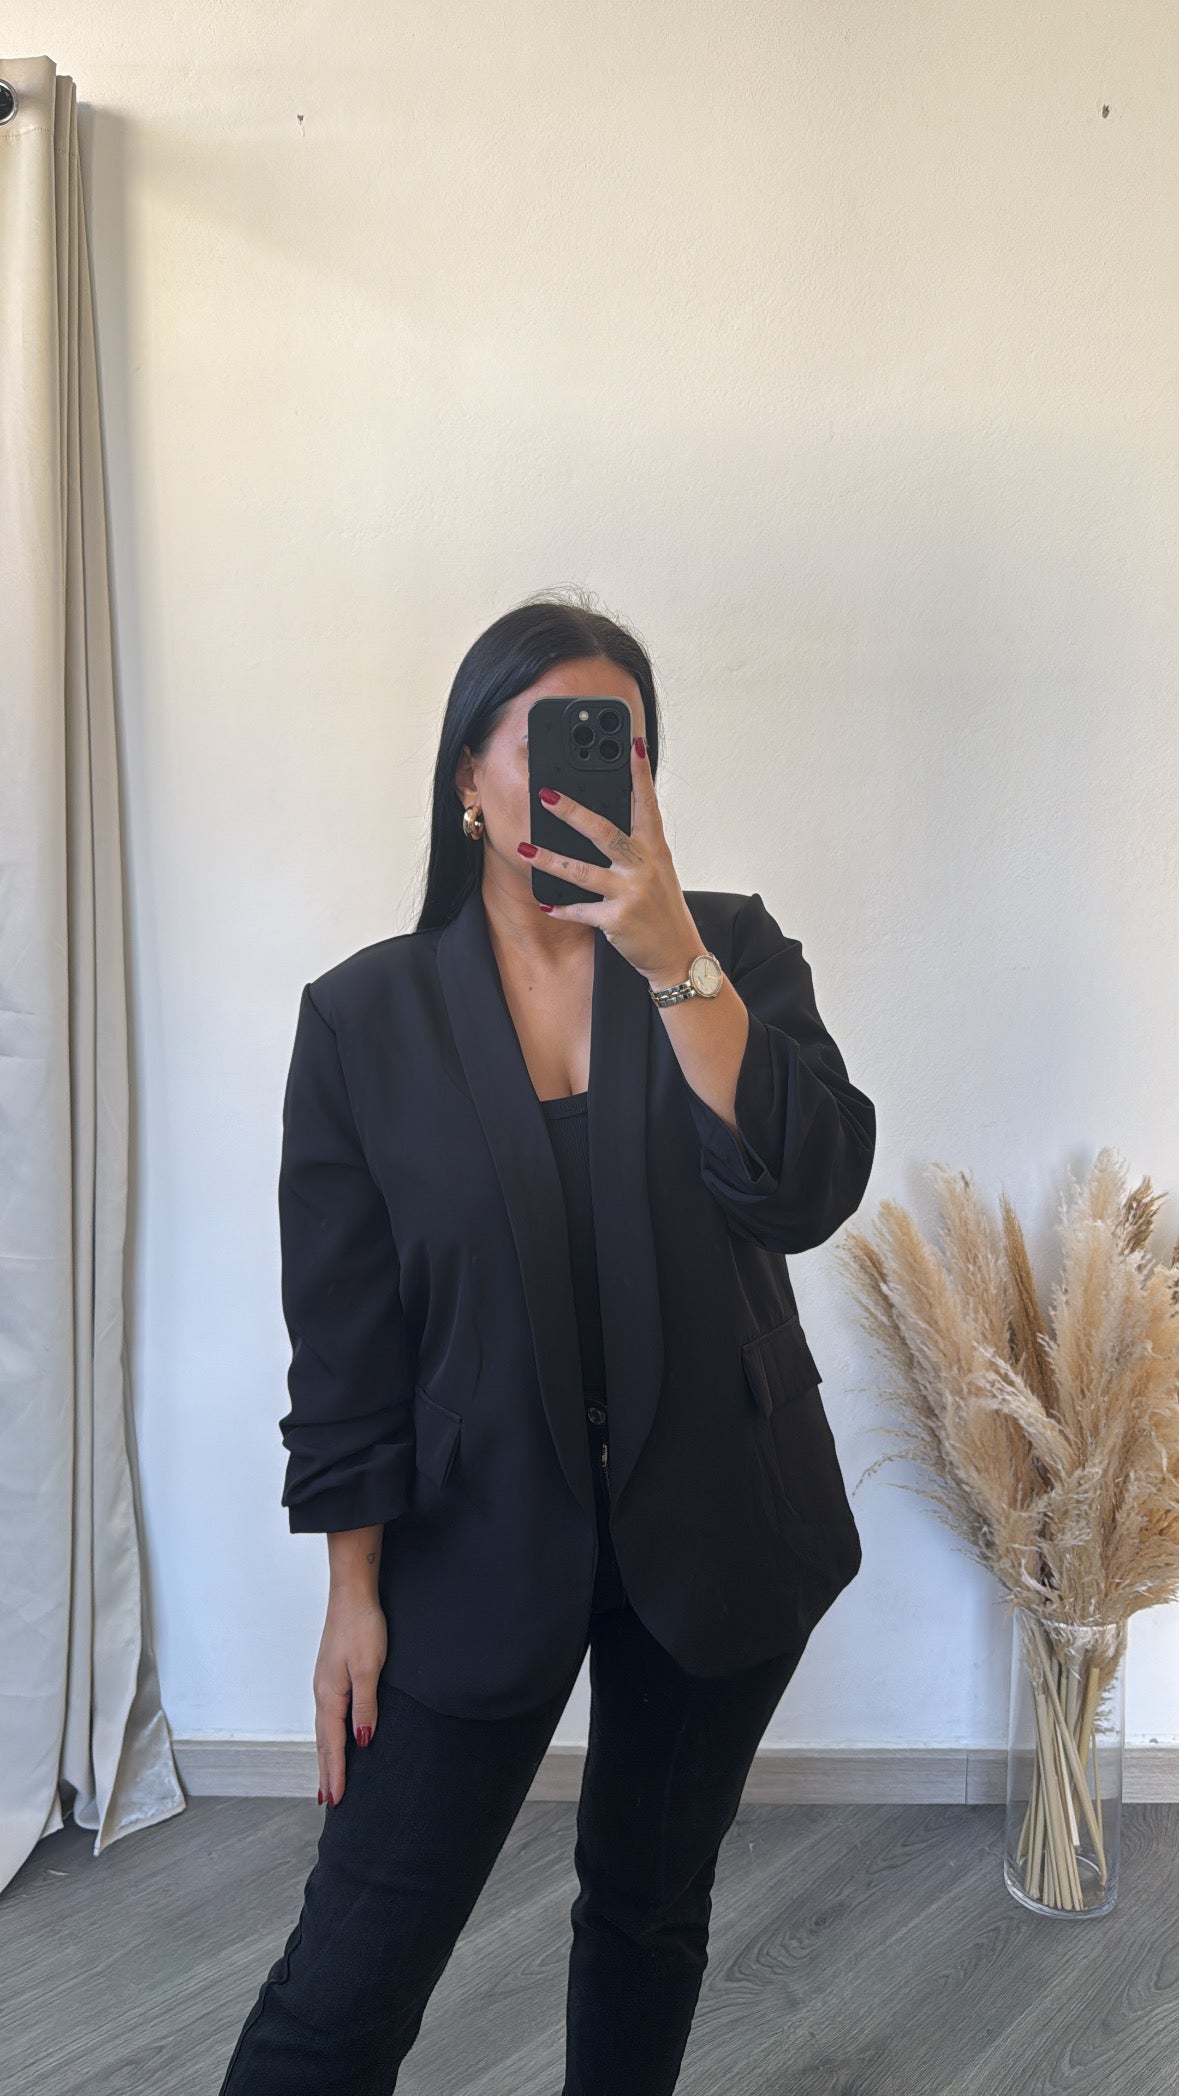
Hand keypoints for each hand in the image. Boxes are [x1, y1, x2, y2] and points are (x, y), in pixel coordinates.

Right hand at [312, 1589, 387, 1805]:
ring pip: (323, 1729)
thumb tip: (363, 1740)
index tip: (336, 1800)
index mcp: (329, 1695)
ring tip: (327, 1778)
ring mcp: (324, 1683)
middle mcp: (322, 1692)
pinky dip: (328, 1735)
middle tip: (327, 1801)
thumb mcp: (369, 1668)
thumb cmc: (362, 1627)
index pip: (332, 1744)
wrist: (352, 1594)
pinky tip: (334, 1736)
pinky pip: (328, 1714)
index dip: (336, 1772)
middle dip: (325, 1771)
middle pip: (322, 1741)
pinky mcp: (331, 1674)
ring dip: (325, 1756)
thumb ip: (366, 1705)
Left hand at [518, 735, 699, 983]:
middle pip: (603, 831)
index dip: (640, 772)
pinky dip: (561, 907)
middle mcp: (644, 866)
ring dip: (549, 860)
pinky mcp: (617, 919)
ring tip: (523, 849)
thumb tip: (598, 825)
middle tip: (545, 795)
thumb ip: (635, 848)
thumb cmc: (662, 909)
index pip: (646, 803)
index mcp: (655, 849)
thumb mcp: (658, 871)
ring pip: (581, 871)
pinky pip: (581, 910)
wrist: (677, 954)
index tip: (632, 743)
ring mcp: (630, 893)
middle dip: (571, 812)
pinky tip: (544, 903)